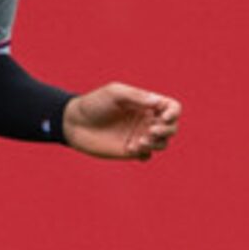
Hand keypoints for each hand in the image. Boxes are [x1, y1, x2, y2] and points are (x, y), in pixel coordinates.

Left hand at [60, 83, 179, 161]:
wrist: (74, 123)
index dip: (173, 113)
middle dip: (167, 130)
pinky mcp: (130, 150)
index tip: (163, 117)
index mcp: (145, 104)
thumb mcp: (114, 94)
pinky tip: (130, 148)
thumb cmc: (94, 103)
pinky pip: (148, 156)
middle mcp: (145, 120)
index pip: (172, 107)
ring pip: (163, 143)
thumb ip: (137, 97)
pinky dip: (145, 153)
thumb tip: (158, 103)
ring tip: (139, 142)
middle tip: (150, 131)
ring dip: (157, 143)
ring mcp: (139, 135)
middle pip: (172, 127)